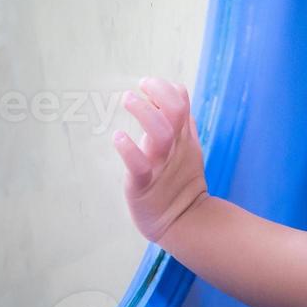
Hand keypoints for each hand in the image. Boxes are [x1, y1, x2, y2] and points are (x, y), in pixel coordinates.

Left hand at [113, 77, 208, 247]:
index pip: (181, 102)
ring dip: (144, 112)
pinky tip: (118, 136)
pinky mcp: (144, 185)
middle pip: (175, 112)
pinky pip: (139, 166)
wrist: (184, 221)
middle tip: (141, 85)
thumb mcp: (188, 148)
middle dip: (159, 93)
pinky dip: (128, 149)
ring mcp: (160, 165)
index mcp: (183, 137)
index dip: (166, 88)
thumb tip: (179, 95)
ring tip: (128, 99)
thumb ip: (184, 123)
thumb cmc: (180, 182)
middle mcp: (174, 147)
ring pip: (160, 133)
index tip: (149, 85)